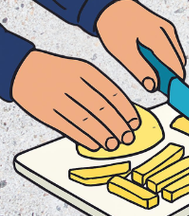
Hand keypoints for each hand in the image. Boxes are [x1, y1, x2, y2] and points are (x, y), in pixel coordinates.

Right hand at [11, 50, 140, 151]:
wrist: (25, 70)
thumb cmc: (62, 73)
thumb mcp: (82, 70)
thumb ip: (100, 88)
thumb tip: (122, 110)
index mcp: (86, 71)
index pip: (112, 93)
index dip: (126, 110)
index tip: (135, 123)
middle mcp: (73, 84)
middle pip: (100, 108)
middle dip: (117, 125)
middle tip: (128, 138)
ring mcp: (57, 99)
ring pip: (84, 120)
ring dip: (101, 135)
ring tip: (113, 145)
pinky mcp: (44, 113)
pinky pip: (67, 128)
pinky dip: (82, 138)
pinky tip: (94, 145)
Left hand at [95, 0, 185, 91]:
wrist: (112, 6)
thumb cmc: (115, 28)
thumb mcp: (123, 52)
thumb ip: (139, 69)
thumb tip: (153, 87)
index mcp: (158, 36)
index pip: (174, 63)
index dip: (177, 80)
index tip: (176, 96)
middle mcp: (168, 31)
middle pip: (178, 60)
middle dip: (171, 75)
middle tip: (157, 88)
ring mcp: (168, 29)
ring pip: (175, 54)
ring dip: (168, 67)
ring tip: (150, 76)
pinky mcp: (165, 29)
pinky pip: (171, 48)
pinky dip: (165, 59)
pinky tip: (151, 64)